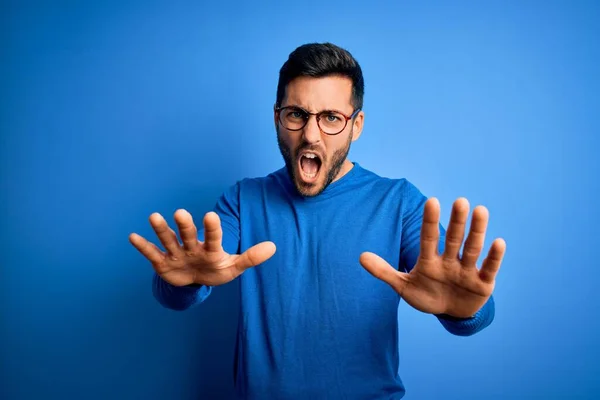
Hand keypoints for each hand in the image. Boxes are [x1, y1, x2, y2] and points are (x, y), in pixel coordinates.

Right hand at [129, 209, 275, 286]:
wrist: (196, 279)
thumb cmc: (216, 270)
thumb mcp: (234, 267)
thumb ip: (251, 257)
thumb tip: (273, 247)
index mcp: (211, 248)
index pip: (214, 237)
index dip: (213, 228)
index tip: (211, 214)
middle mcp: (192, 246)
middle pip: (189, 235)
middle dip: (185, 225)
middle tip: (181, 212)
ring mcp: (177, 253)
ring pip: (169, 240)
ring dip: (161, 230)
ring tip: (153, 216)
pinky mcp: (163, 262)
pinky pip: (152, 253)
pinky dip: (143, 247)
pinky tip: (132, 236)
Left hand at [359, 197, 505, 317]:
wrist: (450, 314)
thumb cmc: (426, 296)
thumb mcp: (403, 287)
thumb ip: (384, 271)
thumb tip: (360, 256)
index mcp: (430, 260)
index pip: (429, 238)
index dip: (430, 221)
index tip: (431, 201)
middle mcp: (450, 261)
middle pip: (452, 239)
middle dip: (456, 221)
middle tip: (459, 200)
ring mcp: (467, 271)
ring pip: (471, 249)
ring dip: (476, 231)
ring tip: (480, 210)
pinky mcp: (483, 283)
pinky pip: (489, 268)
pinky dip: (494, 257)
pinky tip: (498, 242)